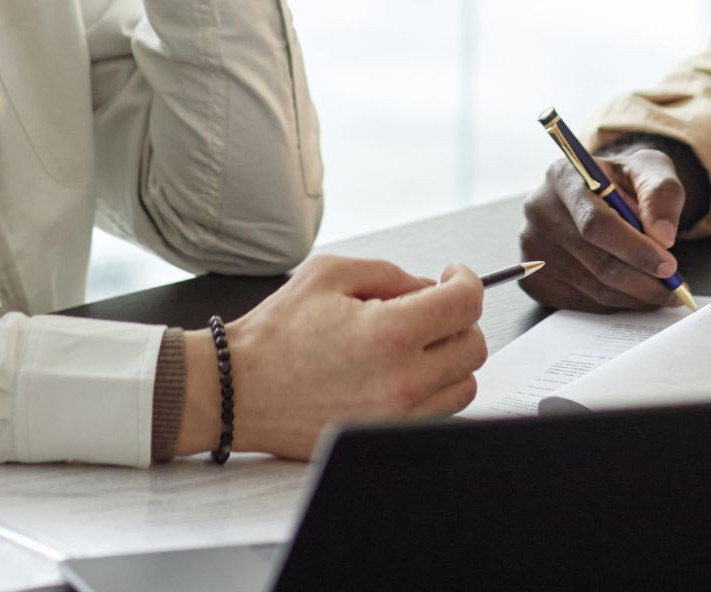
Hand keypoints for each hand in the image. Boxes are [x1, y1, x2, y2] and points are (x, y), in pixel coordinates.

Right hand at [183, 256, 486, 459]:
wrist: (237, 390)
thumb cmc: (275, 333)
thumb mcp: (332, 273)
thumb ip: (392, 274)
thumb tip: (430, 286)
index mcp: (389, 332)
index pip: (465, 303)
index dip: (467, 280)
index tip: (454, 276)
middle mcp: (401, 380)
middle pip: (474, 346)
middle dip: (459, 318)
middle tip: (432, 307)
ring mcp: (396, 416)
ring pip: (464, 384)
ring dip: (449, 357)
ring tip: (415, 342)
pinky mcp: (385, 437)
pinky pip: (437, 412)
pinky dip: (433, 388)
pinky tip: (402, 370)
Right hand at [517, 147, 687, 311]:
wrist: (601, 194)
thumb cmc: (624, 181)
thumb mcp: (651, 170)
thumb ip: (662, 193)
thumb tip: (663, 236)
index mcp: (563, 176)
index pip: (596, 223)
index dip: (635, 250)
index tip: (669, 266)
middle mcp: (538, 209)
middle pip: (594, 260)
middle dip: (641, 281)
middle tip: (674, 289)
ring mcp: (531, 246)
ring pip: (591, 288)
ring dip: (633, 297)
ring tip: (661, 291)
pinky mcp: (533, 277)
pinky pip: (579, 303)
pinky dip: (612, 304)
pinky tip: (630, 291)